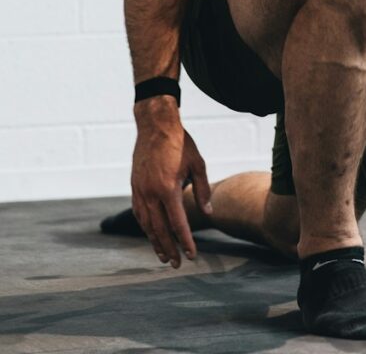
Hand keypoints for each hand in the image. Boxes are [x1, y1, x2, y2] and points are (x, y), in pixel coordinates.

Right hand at [131, 98, 211, 268]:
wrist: (155, 125)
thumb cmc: (180, 143)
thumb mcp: (198, 164)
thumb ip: (203, 190)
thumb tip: (208, 213)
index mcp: (168, 188)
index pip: (177, 223)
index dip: (186, 241)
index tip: (192, 255)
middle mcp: (151, 193)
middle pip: (160, 229)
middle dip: (170, 249)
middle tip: (178, 264)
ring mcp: (140, 191)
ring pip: (147, 224)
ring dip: (155, 242)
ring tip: (164, 256)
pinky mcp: (134, 186)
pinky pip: (139, 213)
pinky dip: (146, 227)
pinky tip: (152, 235)